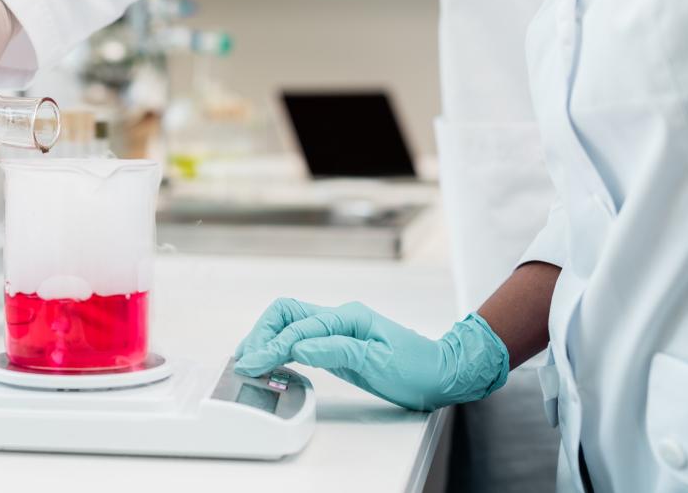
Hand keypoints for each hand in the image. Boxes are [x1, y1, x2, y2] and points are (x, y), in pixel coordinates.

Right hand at [233, 298, 508, 410]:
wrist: (442, 373)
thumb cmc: (417, 367)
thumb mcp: (379, 362)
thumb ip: (338, 351)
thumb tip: (301, 347)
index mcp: (348, 317)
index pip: (299, 329)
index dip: (274, 347)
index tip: (254, 364)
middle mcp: (338, 318)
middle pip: (286, 313)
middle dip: (261, 333)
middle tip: (245, 359)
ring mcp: (336, 330)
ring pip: (289, 323)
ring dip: (266, 338)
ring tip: (248, 358)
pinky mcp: (335, 345)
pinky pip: (299, 339)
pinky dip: (280, 347)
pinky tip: (270, 361)